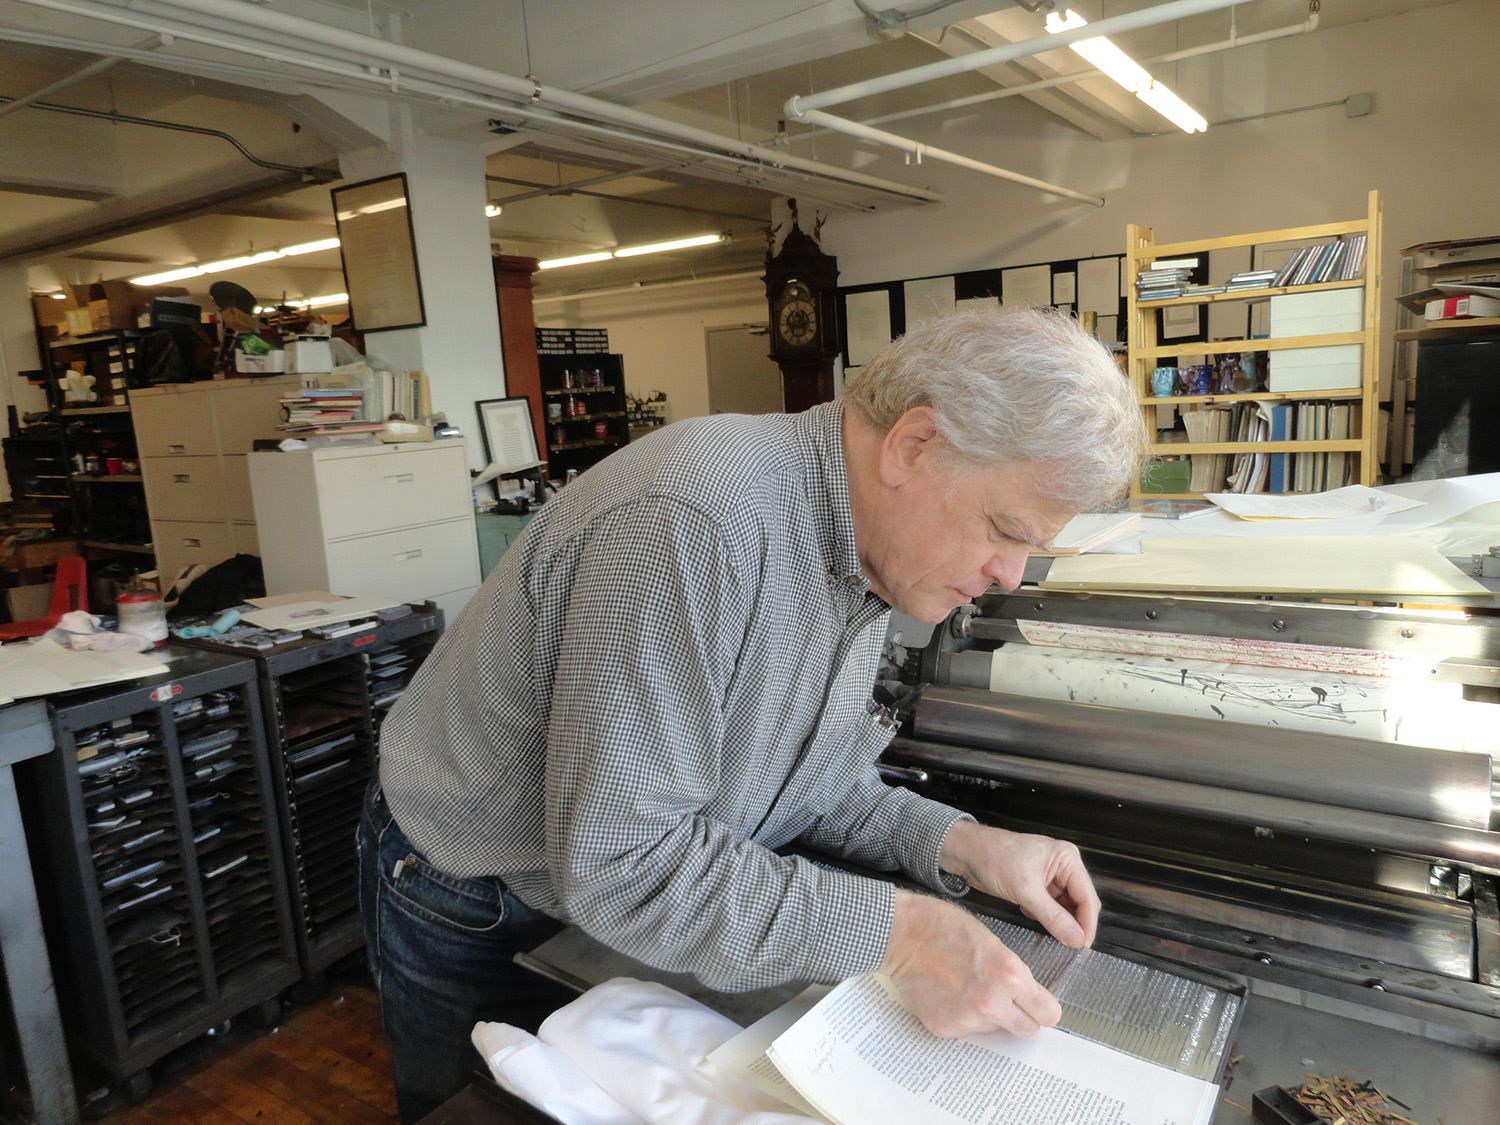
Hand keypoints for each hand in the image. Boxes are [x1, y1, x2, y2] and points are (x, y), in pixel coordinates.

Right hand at [880, 890, 1058, 1037]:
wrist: (900, 934)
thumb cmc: (942, 926)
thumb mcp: (993, 941)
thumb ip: (1014, 973)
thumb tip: (1029, 997)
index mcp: (1008, 975)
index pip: (1048, 1013)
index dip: (1044, 1007)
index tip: (1040, 1005)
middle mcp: (991, 1002)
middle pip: (1027, 1029)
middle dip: (1022, 1016)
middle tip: (1009, 1000)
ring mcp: (966, 1019)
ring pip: (995, 1029)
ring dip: (989, 1015)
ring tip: (967, 986)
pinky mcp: (945, 1028)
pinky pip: (967, 1030)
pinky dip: (963, 1016)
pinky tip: (950, 993)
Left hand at [939, 821, 1098, 948]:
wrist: (966, 852)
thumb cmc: (992, 856)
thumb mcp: (1025, 890)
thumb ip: (1052, 916)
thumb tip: (1075, 937)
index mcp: (1066, 858)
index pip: (1087, 896)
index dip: (1087, 923)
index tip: (1083, 945)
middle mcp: (1062, 866)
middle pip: (1080, 903)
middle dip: (1074, 923)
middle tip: (1070, 945)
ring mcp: (1050, 877)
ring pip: (1065, 908)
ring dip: (1059, 922)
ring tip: (1051, 933)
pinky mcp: (1037, 886)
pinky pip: (1051, 908)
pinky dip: (1045, 916)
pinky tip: (1030, 914)